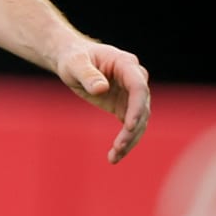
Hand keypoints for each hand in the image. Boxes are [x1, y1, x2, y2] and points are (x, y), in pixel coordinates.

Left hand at [53, 42, 150, 163]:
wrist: (73, 61)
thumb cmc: (73, 58)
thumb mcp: (74, 64)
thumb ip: (87, 75)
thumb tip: (101, 88)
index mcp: (125, 63)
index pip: (138, 87)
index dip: (137, 107)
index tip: (128, 126)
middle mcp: (135, 79)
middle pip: (142, 107)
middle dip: (132, 129)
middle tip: (118, 147)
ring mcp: (132, 94)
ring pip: (139, 121)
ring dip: (130, 140)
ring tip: (114, 157)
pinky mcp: (126, 107)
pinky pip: (130, 127)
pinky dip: (125, 142)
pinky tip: (114, 157)